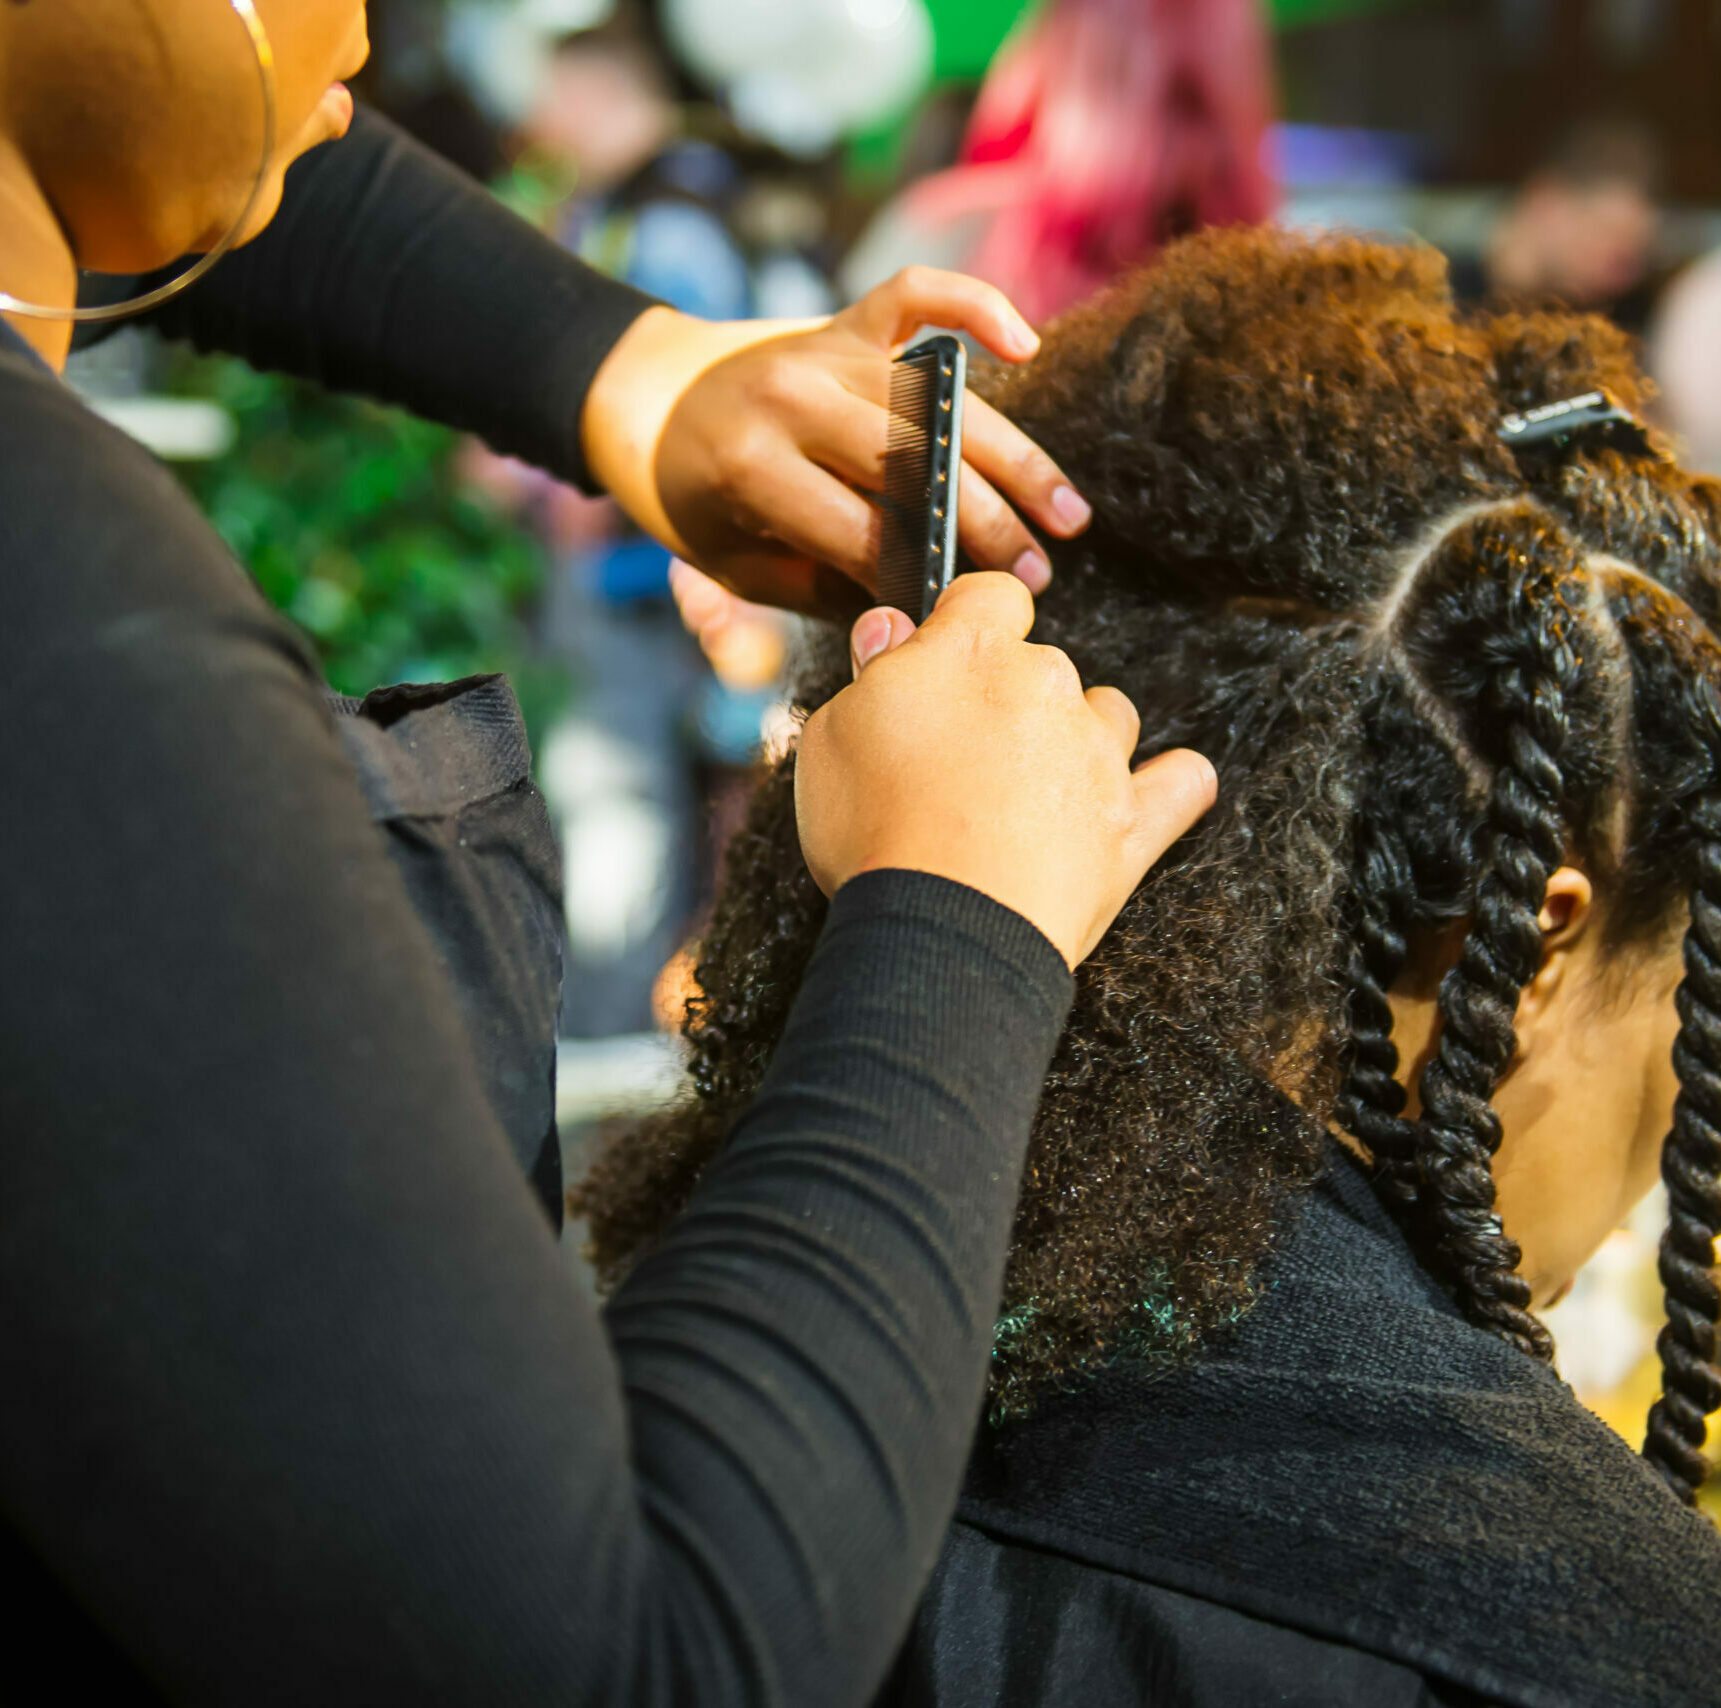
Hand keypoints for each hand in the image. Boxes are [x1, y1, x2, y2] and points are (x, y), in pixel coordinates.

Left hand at [579, 269, 1093, 615]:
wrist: (644, 396)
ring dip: (1012, 458)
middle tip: (1039, 574)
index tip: (971, 611)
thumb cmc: (694, 500)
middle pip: (915, 467)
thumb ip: (817, 588)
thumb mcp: (733, 564)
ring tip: (1066, 512)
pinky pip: (918, 296)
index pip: (862, 531)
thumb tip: (910, 614)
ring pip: (939, 404)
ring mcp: (821, 352)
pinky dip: (974, 306)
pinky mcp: (843, 321)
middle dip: (985, 526)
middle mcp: (792, 400)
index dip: (920, 577)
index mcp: (753, 469)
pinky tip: (1023, 347)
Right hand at [794, 576, 1216, 967]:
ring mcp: (1098, 755)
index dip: (967, 621)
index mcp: (970, 654)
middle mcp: (1047, 687)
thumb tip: (891, 629)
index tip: (945, 656)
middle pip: (1044, 664)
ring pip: (1108, 715)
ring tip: (1033, 790)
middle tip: (960, 760)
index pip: (990, 595)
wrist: (942, 930)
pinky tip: (1158, 791)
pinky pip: (1180, 783)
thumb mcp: (833, 737)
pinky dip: (1171, 784)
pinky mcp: (1132, 822)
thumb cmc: (874, 831)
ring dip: (1080, 736)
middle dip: (1010, 699)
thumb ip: (872, 673)